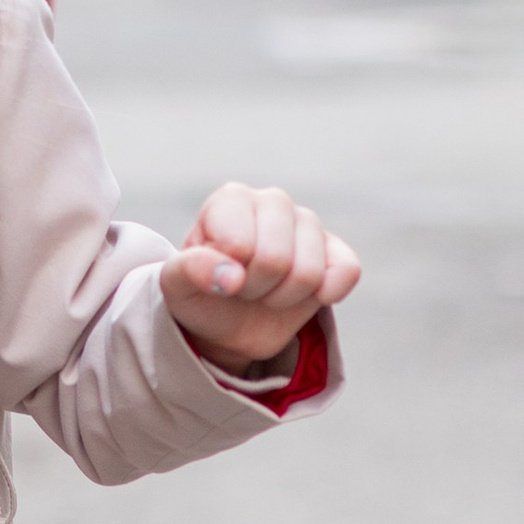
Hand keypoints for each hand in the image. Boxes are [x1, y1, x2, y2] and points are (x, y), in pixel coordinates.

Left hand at [158, 184, 361, 372]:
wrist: (228, 324)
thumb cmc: (199, 294)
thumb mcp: (175, 286)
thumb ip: (189, 271)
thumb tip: (230, 276)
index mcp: (230, 200)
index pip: (239, 245)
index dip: (226, 274)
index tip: (215, 276)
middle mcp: (272, 201)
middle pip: (276, 260)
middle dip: (254, 288)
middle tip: (241, 288)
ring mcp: (308, 223)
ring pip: (309, 273)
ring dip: (281, 298)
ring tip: (264, 291)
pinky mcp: (337, 252)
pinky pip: (348, 271)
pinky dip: (326, 294)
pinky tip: (307, 296)